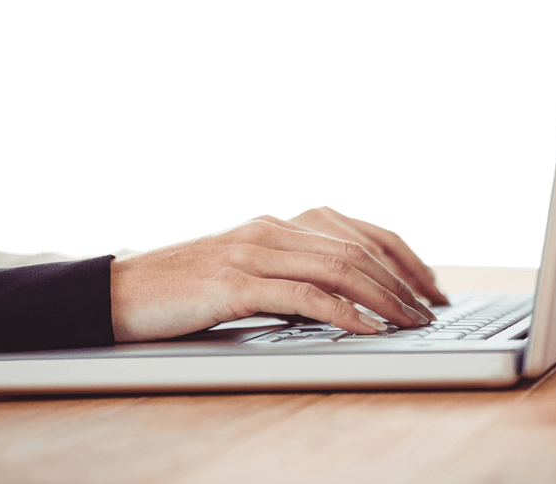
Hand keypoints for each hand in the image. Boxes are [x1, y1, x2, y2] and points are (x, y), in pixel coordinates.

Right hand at [110, 214, 438, 342]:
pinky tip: (368, 329)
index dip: (404, 258)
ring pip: (339, 268)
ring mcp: (254, 253)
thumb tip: (345, 303)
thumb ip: (290, 277)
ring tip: (413, 323)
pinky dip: (343, 312)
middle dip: (404, 282)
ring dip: (385, 298)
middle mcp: (272, 230)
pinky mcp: (236, 283)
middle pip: (358, 249)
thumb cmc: (185, 290)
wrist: (121, 293)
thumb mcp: (246, 276)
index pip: (359, 231)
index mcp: (278, 225)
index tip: (431, 288)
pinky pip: (304, 296)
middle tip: (433, 312)